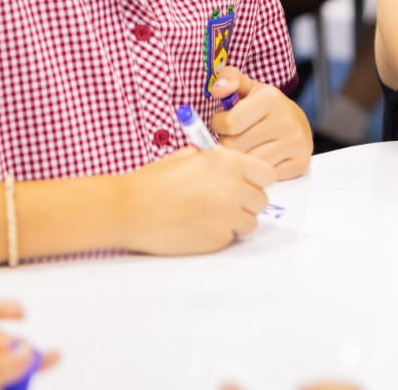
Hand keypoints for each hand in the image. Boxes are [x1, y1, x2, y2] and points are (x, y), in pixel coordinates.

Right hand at [118, 145, 274, 254]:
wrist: (130, 209)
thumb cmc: (154, 181)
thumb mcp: (188, 157)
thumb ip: (217, 161)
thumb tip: (233, 167)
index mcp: (229, 163)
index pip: (267, 175)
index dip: (256, 180)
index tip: (245, 184)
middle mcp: (234, 188)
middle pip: (261, 201)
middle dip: (246, 202)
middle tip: (224, 203)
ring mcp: (228, 216)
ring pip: (249, 222)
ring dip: (235, 221)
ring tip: (208, 216)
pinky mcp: (218, 240)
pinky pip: (231, 238)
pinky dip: (219, 235)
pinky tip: (197, 227)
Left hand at [210, 66, 313, 178]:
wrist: (297, 122)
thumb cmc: (264, 107)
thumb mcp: (248, 88)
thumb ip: (229, 79)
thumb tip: (217, 90)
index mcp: (271, 98)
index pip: (229, 123)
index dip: (219, 126)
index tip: (224, 123)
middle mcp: (286, 120)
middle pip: (235, 146)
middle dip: (228, 144)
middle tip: (235, 137)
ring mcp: (295, 143)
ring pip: (249, 163)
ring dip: (242, 158)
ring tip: (246, 147)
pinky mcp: (300, 162)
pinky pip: (264, 176)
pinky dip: (257, 170)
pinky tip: (260, 157)